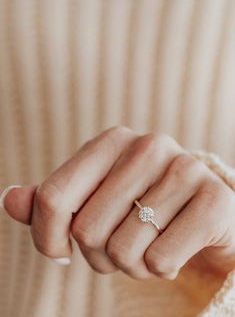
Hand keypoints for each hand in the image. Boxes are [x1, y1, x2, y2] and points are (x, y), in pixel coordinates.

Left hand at [2, 126, 234, 278]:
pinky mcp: (214, 200)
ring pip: (124, 250)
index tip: (60, 251)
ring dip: (131, 264)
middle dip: (99, 254)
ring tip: (148, 244)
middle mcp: (148, 146)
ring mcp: (185, 169)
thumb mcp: (92, 199)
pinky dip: (161, 268)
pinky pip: (161, 260)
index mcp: (111, 141)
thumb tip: (8, 199)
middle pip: (87, 230)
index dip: (47, 237)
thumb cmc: (139, 208)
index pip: (52, 197)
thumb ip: (51, 200)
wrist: (199, 214)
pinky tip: (173, 247)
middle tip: (121, 243)